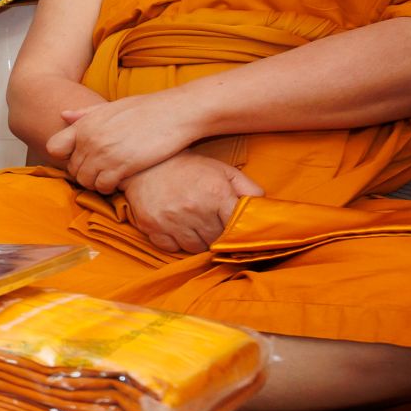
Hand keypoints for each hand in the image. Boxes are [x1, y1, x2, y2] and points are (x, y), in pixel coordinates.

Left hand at [45, 92, 201, 193]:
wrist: (177, 112)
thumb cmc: (147, 108)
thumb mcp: (113, 106)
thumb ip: (86, 113)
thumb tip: (63, 115)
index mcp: (85, 124)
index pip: (54, 147)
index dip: (65, 156)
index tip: (81, 157)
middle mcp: (89, 139)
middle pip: (72, 168)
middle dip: (84, 172)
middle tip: (101, 171)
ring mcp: (104, 153)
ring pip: (85, 181)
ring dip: (96, 183)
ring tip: (110, 177)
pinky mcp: (121, 166)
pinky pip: (103, 186)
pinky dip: (109, 188)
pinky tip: (120, 182)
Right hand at [119, 152, 263, 254]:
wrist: (147, 162)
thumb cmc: (191, 168)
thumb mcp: (224, 171)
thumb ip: (248, 188)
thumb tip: (263, 207)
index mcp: (215, 194)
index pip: (235, 228)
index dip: (237, 231)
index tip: (234, 230)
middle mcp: (193, 210)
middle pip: (216, 240)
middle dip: (218, 236)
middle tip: (214, 226)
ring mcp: (170, 220)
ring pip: (194, 248)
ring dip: (198, 241)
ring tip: (196, 227)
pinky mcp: (151, 227)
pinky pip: (171, 248)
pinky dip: (176, 243)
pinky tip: (177, 228)